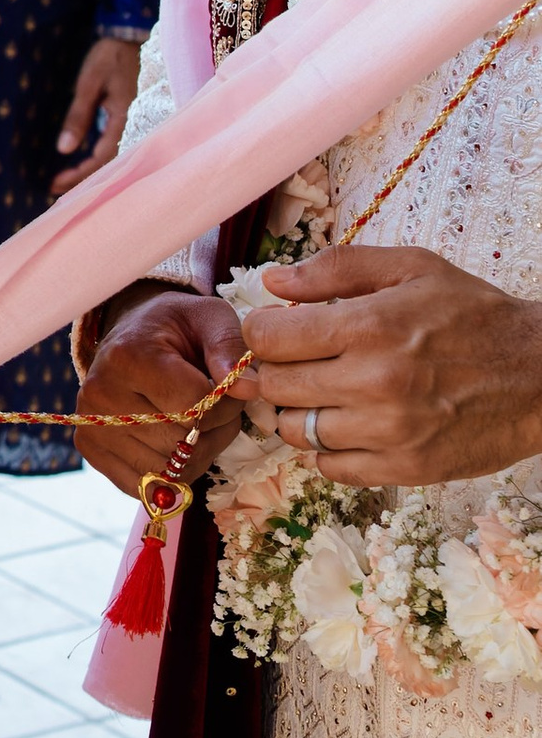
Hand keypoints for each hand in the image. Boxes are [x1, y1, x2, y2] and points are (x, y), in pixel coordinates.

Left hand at [49, 32, 145, 199]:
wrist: (132, 36)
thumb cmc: (110, 56)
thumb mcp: (89, 82)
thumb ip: (78, 116)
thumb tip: (64, 149)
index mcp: (125, 118)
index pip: (102, 158)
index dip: (79, 174)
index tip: (54, 184)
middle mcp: (134, 125)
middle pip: (109, 163)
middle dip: (83, 180)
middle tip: (55, 191)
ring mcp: (135, 122)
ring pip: (114, 156)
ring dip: (91, 171)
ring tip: (66, 182)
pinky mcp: (132, 117)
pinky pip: (116, 144)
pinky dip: (98, 156)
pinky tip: (83, 159)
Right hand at [74, 285, 246, 497]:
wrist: (132, 334)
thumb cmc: (176, 328)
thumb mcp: (209, 319)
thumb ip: (230, 347)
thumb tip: (248, 389)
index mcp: (128, 356)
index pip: (194, 407)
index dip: (226, 405)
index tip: (228, 389)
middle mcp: (100, 393)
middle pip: (181, 444)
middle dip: (213, 432)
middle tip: (215, 408)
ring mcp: (92, 425)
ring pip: (168, 471)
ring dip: (196, 455)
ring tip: (196, 423)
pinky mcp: (91, 450)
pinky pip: (146, 487)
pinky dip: (171, 473)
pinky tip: (173, 441)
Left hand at [242, 246, 541, 485]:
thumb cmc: (475, 315)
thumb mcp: (412, 269)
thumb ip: (336, 269)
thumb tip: (272, 281)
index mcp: (369, 327)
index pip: (268, 338)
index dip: (262, 331)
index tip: (276, 329)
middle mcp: (373, 383)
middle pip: (275, 386)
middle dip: (276, 370)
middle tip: (300, 361)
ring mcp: (389, 432)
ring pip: (295, 430)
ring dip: (298, 411)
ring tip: (326, 392)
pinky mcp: (405, 469)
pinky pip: (330, 467)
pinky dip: (328, 448)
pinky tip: (350, 424)